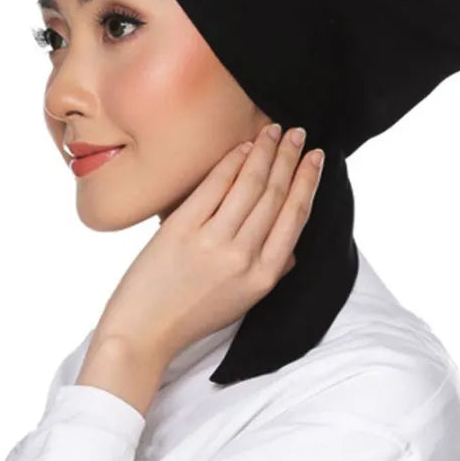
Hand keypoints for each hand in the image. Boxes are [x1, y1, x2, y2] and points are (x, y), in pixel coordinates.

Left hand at [92, 122, 324, 361]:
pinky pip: (215, 185)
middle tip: (298, 133)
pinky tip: (244, 146)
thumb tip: (291, 246)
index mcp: (264, 276)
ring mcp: (213, 240)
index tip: (315, 157)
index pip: (295, 217)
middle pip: (275, 194)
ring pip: (250, 184)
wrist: (144, 330)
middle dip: (290, 158)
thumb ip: (270, 271)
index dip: (308, 181)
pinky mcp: (182, 227)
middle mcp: (243, 256)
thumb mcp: (243, 301)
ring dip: (266, 152)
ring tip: (274, 130)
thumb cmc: (193, 315)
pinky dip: (232, 161)